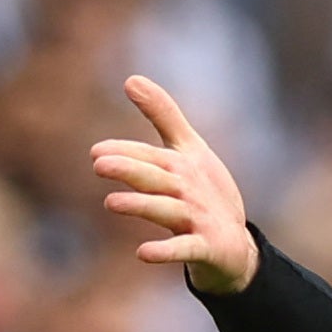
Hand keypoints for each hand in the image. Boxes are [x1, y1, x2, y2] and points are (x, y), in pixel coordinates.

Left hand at [93, 76, 257, 295]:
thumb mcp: (189, 150)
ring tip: (110, 203)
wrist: (235, 245)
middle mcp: (188, 190)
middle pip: (156, 177)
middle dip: (130, 169)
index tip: (96, 152)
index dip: (126, 152)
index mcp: (181, 166)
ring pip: (167, 210)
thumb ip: (163, 115)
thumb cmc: (206, 192)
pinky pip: (185, 249)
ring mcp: (197, 219)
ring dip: (142, 205)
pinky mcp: (206, 247)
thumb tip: (130, 78)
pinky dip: (167, 251)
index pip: (150, 156)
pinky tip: (143, 253)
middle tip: (98, 164)